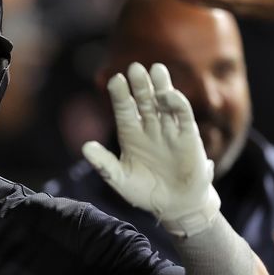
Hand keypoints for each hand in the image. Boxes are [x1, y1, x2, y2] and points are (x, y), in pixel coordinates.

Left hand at [82, 62, 219, 236]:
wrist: (174, 206)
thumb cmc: (144, 192)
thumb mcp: (119, 179)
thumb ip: (103, 164)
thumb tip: (85, 147)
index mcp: (130, 135)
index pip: (124, 110)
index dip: (120, 95)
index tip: (115, 79)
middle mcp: (149, 128)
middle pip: (143, 101)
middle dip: (139, 85)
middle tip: (134, 67)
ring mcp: (169, 131)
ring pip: (164, 103)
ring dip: (160, 87)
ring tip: (155, 69)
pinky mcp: (188, 137)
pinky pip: (183, 116)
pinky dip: (177, 105)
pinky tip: (169, 95)